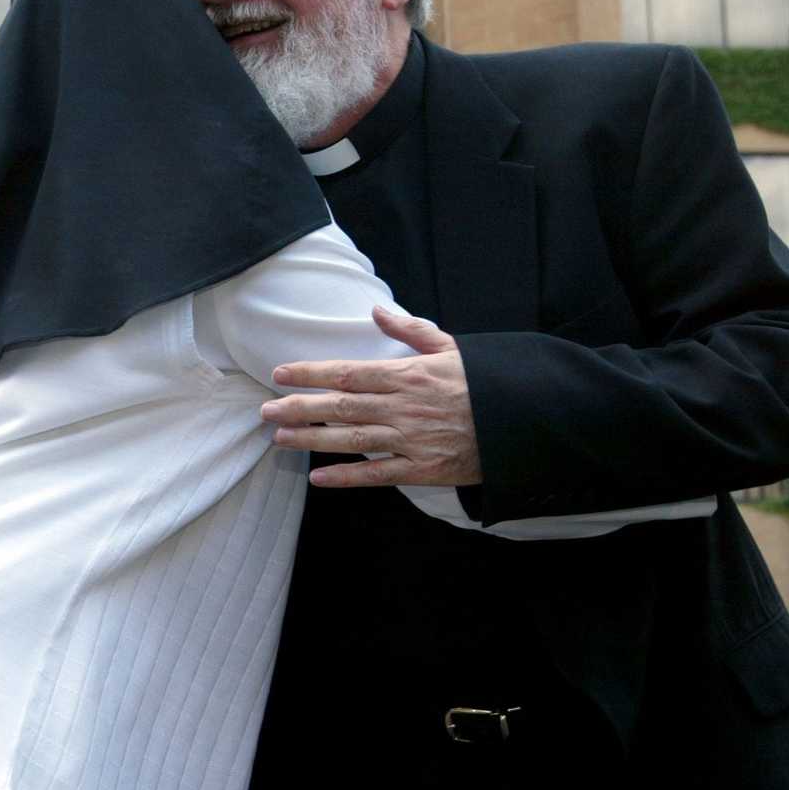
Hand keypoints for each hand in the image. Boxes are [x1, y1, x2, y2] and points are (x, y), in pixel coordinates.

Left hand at [262, 307, 481, 488]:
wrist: (524, 421)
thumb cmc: (484, 383)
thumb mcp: (451, 348)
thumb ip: (411, 331)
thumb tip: (376, 311)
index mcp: (408, 375)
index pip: (348, 373)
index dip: (311, 373)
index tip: (280, 374)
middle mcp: (403, 407)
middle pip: (340, 407)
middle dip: (299, 407)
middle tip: (265, 410)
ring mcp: (411, 439)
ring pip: (351, 439)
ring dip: (312, 439)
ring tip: (280, 437)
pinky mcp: (423, 469)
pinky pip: (378, 473)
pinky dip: (347, 477)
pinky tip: (319, 478)